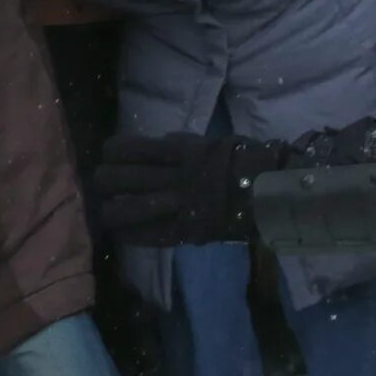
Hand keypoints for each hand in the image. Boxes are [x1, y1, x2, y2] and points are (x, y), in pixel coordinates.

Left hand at [92, 132, 293, 245]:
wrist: (270, 191)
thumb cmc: (243, 161)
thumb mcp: (208, 142)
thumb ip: (181, 142)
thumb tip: (159, 140)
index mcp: (179, 151)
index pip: (129, 149)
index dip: (111, 153)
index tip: (109, 155)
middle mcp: (172, 177)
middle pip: (119, 178)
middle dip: (105, 180)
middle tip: (104, 183)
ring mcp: (178, 206)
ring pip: (126, 208)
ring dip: (111, 209)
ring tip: (108, 210)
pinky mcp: (185, 230)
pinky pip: (148, 235)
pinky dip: (130, 234)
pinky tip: (121, 232)